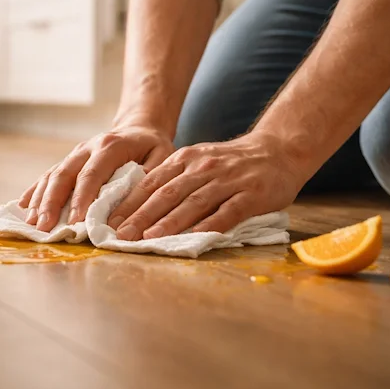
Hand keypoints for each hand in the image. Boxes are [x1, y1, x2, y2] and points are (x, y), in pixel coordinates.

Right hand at [20, 125, 174, 231]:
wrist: (139, 127)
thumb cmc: (152, 146)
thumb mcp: (162, 156)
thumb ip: (150, 175)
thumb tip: (136, 201)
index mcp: (110, 146)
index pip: (92, 173)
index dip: (83, 197)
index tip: (76, 221)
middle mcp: (87, 147)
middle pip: (64, 174)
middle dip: (52, 202)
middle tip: (45, 227)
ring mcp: (75, 153)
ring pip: (52, 175)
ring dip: (40, 200)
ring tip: (32, 223)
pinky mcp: (68, 161)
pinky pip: (48, 175)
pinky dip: (35, 190)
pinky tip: (23, 206)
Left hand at [108, 131, 307, 237]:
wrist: (279, 150)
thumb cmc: (232, 162)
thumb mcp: (198, 160)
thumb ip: (175, 178)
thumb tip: (139, 205)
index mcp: (186, 159)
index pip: (151, 182)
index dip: (130, 202)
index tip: (110, 221)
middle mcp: (203, 167)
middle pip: (167, 193)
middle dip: (141, 215)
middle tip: (121, 235)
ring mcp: (228, 180)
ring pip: (193, 203)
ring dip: (169, 222)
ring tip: (149, 238)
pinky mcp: (251, 195)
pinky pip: (227, 212)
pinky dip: (209, 225)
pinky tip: (194, 238)